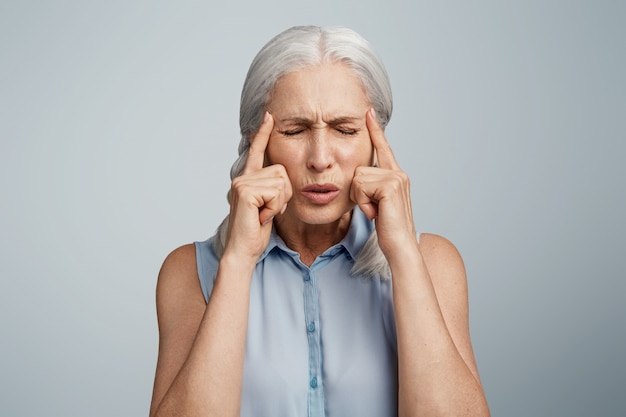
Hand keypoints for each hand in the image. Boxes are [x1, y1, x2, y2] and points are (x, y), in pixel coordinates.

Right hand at [224, 112, 292, 260]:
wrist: (244, 250)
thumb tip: (283, 179)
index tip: (269, 116)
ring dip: (279, 203)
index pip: (258, 151)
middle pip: (282, 171)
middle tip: (269, 211)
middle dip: (284, 195)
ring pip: (281, 182)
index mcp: (248, 179)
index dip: (263, 133)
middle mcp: (243, 177)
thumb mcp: (269, 205)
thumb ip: (273, 189)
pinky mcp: (245, 191)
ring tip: (264, 214)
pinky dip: (274, 208)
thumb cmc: (256, 231)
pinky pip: (276, 192)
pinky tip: (261, 217)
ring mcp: (242, 183)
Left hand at [350, 109, 416, 256]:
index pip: (383, 148)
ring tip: (375, 212)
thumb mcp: (376, 203)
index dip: (375, 130)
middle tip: (373, 210)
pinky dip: (363, 203)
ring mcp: (396, 178)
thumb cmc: (387, 229)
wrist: (399, 246)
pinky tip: (376, 213)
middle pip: (359, 169)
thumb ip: (371, 187)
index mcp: (396, 176)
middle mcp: (398, 173)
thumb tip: (357, 178)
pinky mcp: (391, 186)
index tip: (368, 111)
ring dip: (360, 199)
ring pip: (357, 178)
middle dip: (359, 193)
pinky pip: (360, 186)